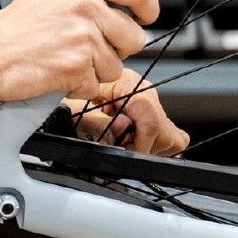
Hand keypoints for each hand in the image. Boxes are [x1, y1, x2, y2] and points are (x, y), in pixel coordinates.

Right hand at [0, 0, 158, 103]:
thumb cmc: (10, 29)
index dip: (148, 7)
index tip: (147, 16)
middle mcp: (84, 5)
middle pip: (133, 36)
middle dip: (116, 49)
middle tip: (90, 50)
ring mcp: (82, 36)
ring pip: (115, 66)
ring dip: (94, 72)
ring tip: (64, 61)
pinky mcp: (77, 66)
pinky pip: (96, 86)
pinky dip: (78, 88)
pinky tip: (57, 75)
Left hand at [61, 69, 188, 154]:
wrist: (67, 84)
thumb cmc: (68, 94)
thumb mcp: (74, 110)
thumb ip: (97, 122)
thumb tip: (122, 127)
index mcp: (129, 84)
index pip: (151, 120)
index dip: (140, 143)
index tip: (127, 153)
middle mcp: (145, 91)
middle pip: (165, 131)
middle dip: (143, 146)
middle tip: (119, 146)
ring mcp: (151, 102)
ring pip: (169, 136)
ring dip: (146, 146)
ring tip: (121, 140)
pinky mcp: (151, 113)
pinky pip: (165, 135)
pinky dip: (151, 144)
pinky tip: (130, 141)